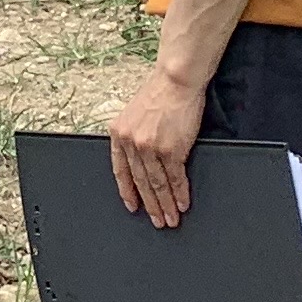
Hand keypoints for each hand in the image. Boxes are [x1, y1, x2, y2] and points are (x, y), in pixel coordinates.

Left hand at [109, 66, 204, 228]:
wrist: (176, 80)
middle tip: (157, 221)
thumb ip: (133, 136)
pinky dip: (180, 194)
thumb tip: (139, 160)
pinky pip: (175, 179)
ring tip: (171, 219)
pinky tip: (183, 204)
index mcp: (119, 133)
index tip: (132, 206)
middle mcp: (131, 142)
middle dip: (150, 205)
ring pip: (157, 185)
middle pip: (140, 182)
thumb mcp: (135, 114)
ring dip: (165, 205)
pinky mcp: (171, 150)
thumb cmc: (160, 93)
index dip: (127, 191)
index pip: (120, 170)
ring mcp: (150, 147)